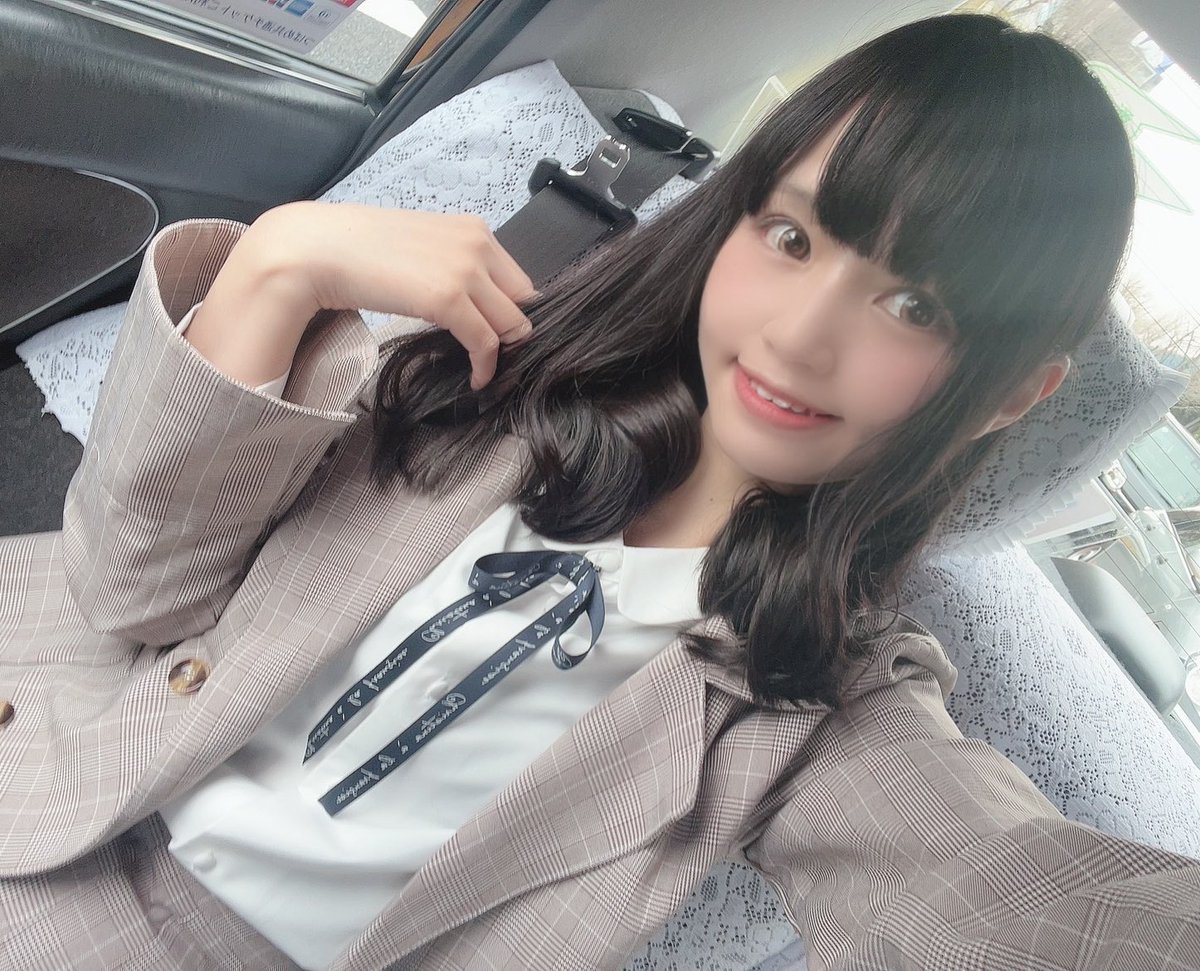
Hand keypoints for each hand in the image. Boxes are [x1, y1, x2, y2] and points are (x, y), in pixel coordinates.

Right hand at [255, 201, 536, 389]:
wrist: (317, 249)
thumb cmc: (360, 251)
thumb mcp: (422, 252)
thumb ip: (452, 268)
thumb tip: (473, 304)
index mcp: (473, 230)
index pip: (518, 281)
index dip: (511, 313)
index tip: (498, 338)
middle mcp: (477, 244)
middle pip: (523, 303)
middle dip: (512, 335)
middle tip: (495, 359)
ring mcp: (465, 269)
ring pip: (511, 325)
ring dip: (501, 354)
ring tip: (482, 371)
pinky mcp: (448, 297)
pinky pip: (485, 342)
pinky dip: (484, 367)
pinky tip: (474, 379)